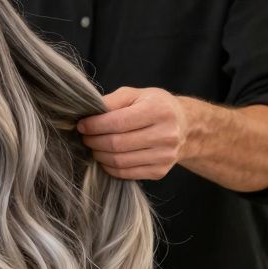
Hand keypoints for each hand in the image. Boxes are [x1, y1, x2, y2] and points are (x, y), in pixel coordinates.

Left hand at [77, 87, 194, 180]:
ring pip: (119, 161)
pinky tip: (105, 157)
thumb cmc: (154, 106)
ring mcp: (165, 156)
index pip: (117, 122)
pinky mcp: (160, 171)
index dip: (94, 126)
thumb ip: (111, 101)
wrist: (185, 126)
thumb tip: (87, 113)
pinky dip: (109, 167)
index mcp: (159, 110)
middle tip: (85, 137)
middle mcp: (166, 134)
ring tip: (94, 146)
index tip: (82, 125)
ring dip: (99, 155)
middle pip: (117, 144)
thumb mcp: (136, 95)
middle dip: (94, 141)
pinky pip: (126, 173)